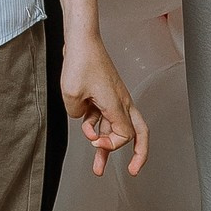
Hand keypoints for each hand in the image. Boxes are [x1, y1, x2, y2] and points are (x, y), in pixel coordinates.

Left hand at [61, 31, 144, 176]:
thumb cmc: (81, 61)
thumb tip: (82, 117)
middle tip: (134, 171)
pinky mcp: (105, 93)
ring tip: (98, 168)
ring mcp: (114, 97)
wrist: (82, 39)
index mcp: (118, 104)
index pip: (124, 136)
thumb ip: (77, 115)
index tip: (94, 143)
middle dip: (138, 155)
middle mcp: (121, 102)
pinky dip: (95, 126)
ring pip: (117, 128)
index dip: (109, 145)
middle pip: (139, 133)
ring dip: (107, 145)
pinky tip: (86, 129)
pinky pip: (104, 116)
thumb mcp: (72, 95)